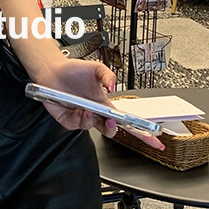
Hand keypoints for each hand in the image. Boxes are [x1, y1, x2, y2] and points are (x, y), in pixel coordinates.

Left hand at [34, 57, 165, 150]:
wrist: (53, 70)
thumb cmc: (74, 70)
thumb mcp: (96, 68)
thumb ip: (108, 75)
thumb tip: (113, 87)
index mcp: (105, 104)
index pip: (127, 121)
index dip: (141, 133)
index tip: (155, 140)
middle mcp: (95, 113)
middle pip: (110, 131)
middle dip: (113, 129)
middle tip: (112, 121)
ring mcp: (82, 118)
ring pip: (93, 129)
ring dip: (93, 121)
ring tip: (88, 109)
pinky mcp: (68, 120)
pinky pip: (77, 125)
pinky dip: (80, 119)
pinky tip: (79, 109)